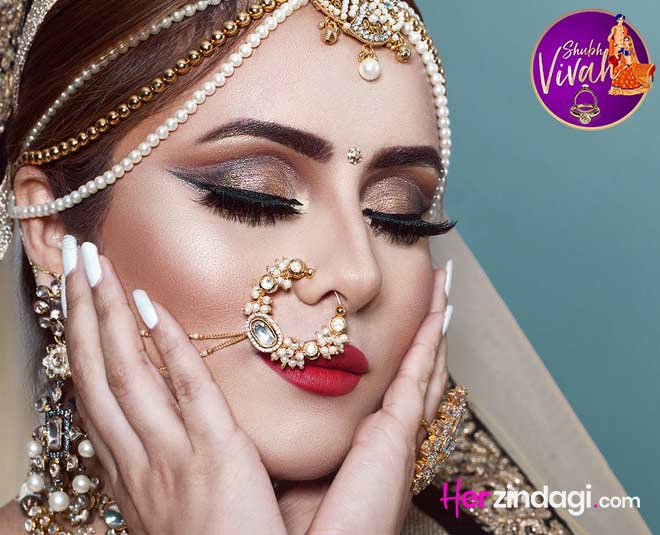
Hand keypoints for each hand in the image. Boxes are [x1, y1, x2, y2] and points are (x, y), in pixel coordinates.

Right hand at [62, 237, 286, 534]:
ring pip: (124, 374)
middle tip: (74, 264)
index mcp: (128, 476)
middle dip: (79, 315)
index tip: (73, 309)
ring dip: (104, 314)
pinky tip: (147, 304)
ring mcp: (170, 458)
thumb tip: (156, 425)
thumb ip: (154, 470)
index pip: (92, 401)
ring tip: (94, 265)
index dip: (78, 349)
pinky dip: (164, 344)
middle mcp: (138, 462)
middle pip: (96, 375)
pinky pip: (185, 388)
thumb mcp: (164, 516)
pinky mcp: (215, 455)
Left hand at [277, 266, 451, 534]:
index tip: (395, 316)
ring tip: (441, 287)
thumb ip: (276, 438)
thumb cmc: (276, 528)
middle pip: (411, 374)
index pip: (384, 388)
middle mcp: (383, 439)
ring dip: (433, 327)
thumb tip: (246, 415)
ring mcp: (394, 436)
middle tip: (432, 287)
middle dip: (423, 332)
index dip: (397, 353)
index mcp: (359, 446)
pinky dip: (430, 343)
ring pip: (422, 369)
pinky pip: (418, 378)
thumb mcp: (275, 468)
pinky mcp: (395, 436)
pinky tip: (439, 311)